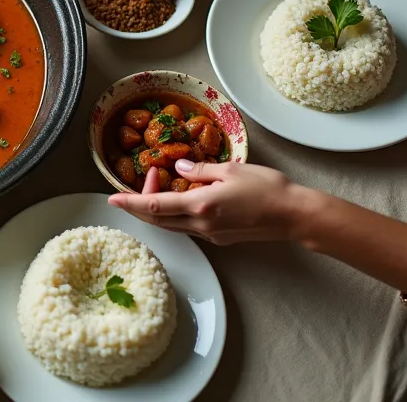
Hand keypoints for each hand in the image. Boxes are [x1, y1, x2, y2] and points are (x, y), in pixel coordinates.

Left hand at [107, 160, 309, 244]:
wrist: (294, 215)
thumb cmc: (267, 188)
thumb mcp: (231, 169)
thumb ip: (200, 170)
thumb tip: (179, 169)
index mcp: (201, 206)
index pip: (155, 207)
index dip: (131, 203)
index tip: (112, 198)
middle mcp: (201, 224)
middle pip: (158, 220)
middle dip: (140, 205)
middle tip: (138, 183)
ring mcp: (211, 234)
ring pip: (172, 226)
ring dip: (158, 211)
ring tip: (156, 187)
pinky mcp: (220, 238)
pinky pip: (188, 227)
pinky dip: (175, 215)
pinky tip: (180, 200)